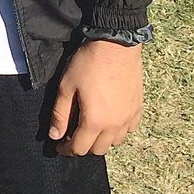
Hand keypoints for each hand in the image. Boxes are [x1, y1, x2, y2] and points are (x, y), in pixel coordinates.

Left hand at [49, 40, 143, 155]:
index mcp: (95, 121)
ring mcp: (129, 117)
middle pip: (99, 149)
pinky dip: (118, 130)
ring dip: (102, 140)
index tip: (59, 145)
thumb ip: (60, 114)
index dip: (67, 149)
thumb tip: (55, 136)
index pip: (80, 148)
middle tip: (73, 135)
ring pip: (115, 142)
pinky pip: (129, 129)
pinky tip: (110, 119)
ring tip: (91, 127)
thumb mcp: (66, 86)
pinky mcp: (138, 108)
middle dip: (84, 146)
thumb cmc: (88, 63)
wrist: (116, 44)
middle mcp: (115, 125)